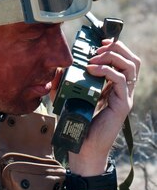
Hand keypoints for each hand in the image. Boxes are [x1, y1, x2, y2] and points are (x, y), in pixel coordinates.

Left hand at [68, 39, 140, 179]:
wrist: (82, 148)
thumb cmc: (76, 124)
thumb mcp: (67, 98)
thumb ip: (63, 83)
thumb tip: (57, 68)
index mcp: (113, 87)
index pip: (123, 61)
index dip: (115, 47)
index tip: (99, 41)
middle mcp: (123, 90)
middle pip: (132, 61)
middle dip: (117, 48)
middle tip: (99, 46)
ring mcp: (125, 97)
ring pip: (131, 67)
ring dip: (112, 56)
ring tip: (94, 57)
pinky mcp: (122, 105)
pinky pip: (121, 81)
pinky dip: (106, 70)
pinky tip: (91, 69)